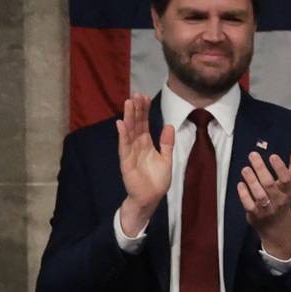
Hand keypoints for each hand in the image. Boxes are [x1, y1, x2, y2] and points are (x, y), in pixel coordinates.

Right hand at [114, 95, 175, 238]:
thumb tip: (169, 125)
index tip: (145, 97)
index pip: (144, 123)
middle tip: (136, 94)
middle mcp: (137, 146)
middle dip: (136, 109)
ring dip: (128, 117)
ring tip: (128, 103)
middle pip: (136, 124)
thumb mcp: (167, 159)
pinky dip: (122, 135)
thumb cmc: (157, 180)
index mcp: (146, 144)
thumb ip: (167, 143)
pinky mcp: (126, 162)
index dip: (144, 111)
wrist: (151, 198)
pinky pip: (124, 146)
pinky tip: (121, 124)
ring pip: (129, 132)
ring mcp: (130, 153)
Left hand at [236, 145, 290, 256]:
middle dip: (260, 169)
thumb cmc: (284, 199)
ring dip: (251, 180)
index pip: (286, 179)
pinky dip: (244, 194)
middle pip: (269, 184)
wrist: (277, 227)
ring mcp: (266, 208)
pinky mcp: (255, 214)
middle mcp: (278, 200)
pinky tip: (240, 184)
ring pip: (259, 194)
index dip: (280, 168)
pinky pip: (249, 204)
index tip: (272, 156)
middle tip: (252, 155)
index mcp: (289, 191)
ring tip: (245, 168)